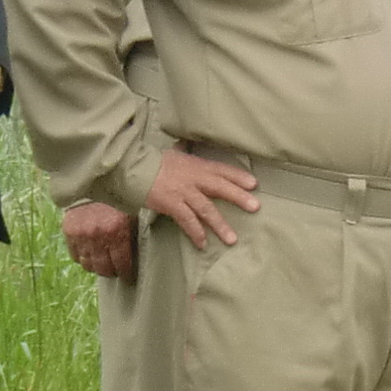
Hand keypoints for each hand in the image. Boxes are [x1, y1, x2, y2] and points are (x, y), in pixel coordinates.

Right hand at [61, 200, 138, 280]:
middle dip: (111, 272)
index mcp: (117, 231)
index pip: (122, 264)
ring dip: (96, 266)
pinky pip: (75, 255)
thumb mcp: (129, 212)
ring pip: (88, 265)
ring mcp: (82, 234)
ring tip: (102, 264)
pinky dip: (82, 257)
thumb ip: (130, 232)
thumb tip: (139, 251)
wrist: (90, 179)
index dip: (126, 273)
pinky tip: (89, 254)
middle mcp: (98, 235)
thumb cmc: (116, 196)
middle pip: (104, 268)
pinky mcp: (69, 232)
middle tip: (115, 271)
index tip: (128, 276)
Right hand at [143, 147, 260, 249]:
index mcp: (197, 165)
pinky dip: (196, 233)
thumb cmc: (155, 162)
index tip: (254, 184)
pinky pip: (187, 221)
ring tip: (232, 239)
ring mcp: (184, 192)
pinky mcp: (172, 204)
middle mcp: (194, 178)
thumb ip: (186, 154)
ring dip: (220, 225)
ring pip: (206, 209)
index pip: (222, 169)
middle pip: (220, 187)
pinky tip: (203, 244)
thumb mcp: (176, 154)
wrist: (135, 169)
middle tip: (255, 207)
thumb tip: (186, 145)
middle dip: (238, 197)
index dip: (238, 176)